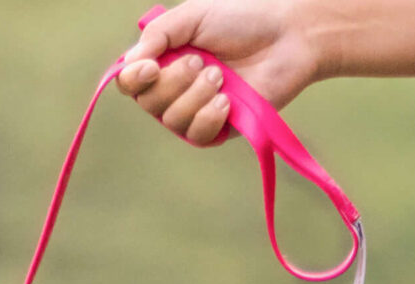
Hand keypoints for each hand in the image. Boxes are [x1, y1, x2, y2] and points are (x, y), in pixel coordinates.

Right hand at [114, 0, 324, 146]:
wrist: (286, 37)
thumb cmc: (242, 20)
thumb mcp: (192, 16)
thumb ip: (157, 34)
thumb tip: (128, 64)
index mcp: (164, 62)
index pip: (130, 82)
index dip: (133, 79)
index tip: (150, 66)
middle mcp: (174, 90)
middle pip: (149, 103)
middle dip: (174, 82)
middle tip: (202, 62)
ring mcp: (195, 112)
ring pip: (173, 120)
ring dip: (196, 95)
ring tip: (221, 75)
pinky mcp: (218, 130)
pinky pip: (197, 135)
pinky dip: (210, 115)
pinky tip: (228, 99)